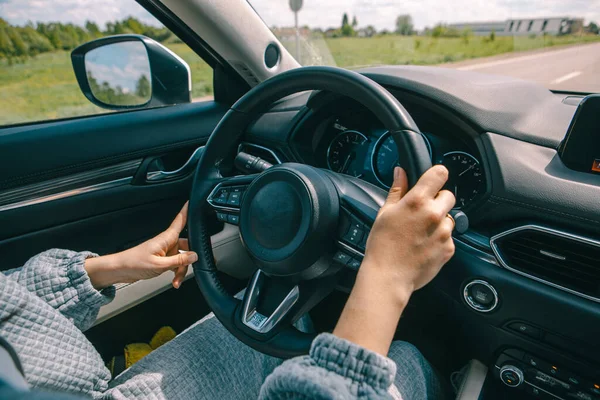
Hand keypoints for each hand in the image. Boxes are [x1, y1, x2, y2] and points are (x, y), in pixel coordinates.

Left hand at [85, 202, 197, 289]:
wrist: (120, 270)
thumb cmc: (134, 263)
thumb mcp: (159, 264)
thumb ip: (179, 261)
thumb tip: (194, 256)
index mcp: (166, 238)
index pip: (180, 221)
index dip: (187, 211)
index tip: (193, 202)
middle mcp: (167, 243)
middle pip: (186, 246)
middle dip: (188, 259)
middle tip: (187, 269)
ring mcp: (165, 252)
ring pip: (181, 258)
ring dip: (181, 270)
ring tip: (176, 280)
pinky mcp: (162, 260)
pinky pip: (175, 264)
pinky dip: (176, 273)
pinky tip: (174, 280)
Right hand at [333, 166, 454, 354]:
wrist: (389, 276)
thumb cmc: (382, 245)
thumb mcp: (385, 213)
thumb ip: (397, 190)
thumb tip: (401, 172)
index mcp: (417, 201)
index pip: (439, 174)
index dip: (436, 175)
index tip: (432, 180)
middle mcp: (434, 214)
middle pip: (449, 195)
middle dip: (438, 200)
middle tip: (422, 211)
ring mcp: (444, 232)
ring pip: (449, 217)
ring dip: (439, 221)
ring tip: (421, 232)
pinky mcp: (449, 248)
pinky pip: (449, 237)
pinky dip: (439, 239)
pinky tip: (424, 245)